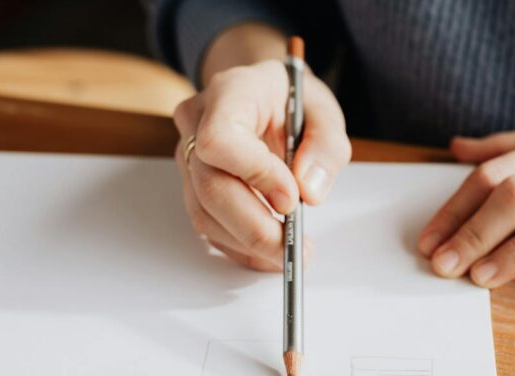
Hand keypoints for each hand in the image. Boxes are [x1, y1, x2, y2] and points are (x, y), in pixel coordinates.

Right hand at [174, 60, 349, 270]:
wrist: (263, 92)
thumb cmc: (290, 98)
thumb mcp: (323, 110)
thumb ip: (326, 147)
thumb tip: (310, 192)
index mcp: (230, 93)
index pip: (221, 139)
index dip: (255, 175)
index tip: (292, 199)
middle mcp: (198, 123)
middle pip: (210, 186)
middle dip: (255, 227)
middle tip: (296, 247)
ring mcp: (189, 155)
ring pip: (204, 212)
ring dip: (248, 243)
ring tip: (291, 253)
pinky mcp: (192, 184)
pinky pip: (208, 224)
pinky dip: (240, 246)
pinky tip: (270, 252)